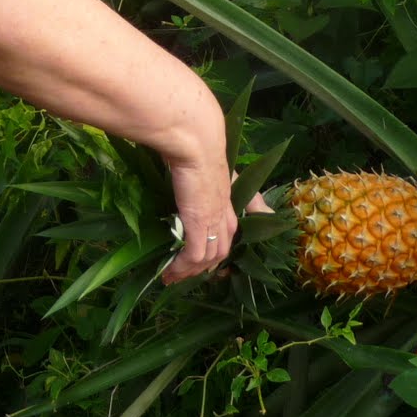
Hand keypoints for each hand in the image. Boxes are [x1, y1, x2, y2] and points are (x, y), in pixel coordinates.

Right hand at [161, 152, 235, 285]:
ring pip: (208, 257)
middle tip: (182, 274)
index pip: (231, 231)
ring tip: (170, 277)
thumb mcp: (206, 159)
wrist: (195, 139)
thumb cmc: (197, 144)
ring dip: (189, 270)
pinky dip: (182, 266)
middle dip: (203, 267)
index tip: (206, 262)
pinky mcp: (200, 223)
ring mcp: (214, 219)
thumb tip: (248, 194)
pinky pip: (194, 255)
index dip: (220, 248)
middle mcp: (225, 212)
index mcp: (228, 198)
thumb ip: (214, 173)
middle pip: (221, 250)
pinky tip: (169, 270)